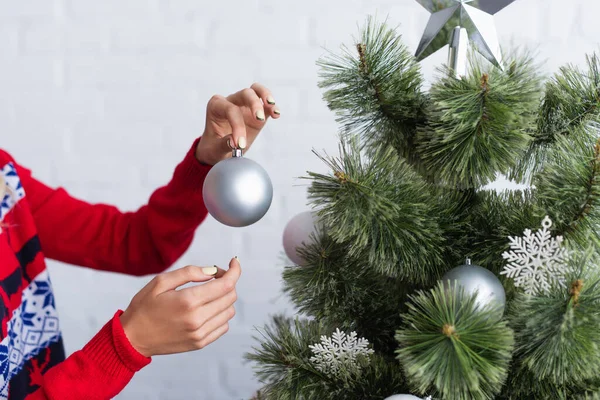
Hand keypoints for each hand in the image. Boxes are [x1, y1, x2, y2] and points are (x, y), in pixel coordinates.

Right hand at [119, 258, 240, 356]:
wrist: (132, 338)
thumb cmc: (143, 307)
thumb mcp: (160, 282)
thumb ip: (189, 273)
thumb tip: (212, 271)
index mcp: (188, 301)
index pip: (226, 285)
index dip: (235, 271)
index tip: (234, 262)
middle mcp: (197, 319)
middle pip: (230, 296)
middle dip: (227, 282)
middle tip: (214, 277)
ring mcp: (200, 333)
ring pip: (229, 311)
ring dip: (224, 299)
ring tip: (208, 294)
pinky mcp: (200, 343)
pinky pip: (223, 326)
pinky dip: (220, 314)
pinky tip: (207, 309)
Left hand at [195, 83, 280, 165]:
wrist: (218, 151)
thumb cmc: (213, 148)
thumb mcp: (214, 149)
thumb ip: (223, 144)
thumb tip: (234, 141)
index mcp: (216, 106)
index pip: (230, 110)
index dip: (238, 126)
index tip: (240, 145)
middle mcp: (230, 101)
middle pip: (245, 94)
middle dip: (254, 104)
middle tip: (259, 119)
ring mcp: (244, 105)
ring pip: (256, 91)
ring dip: (265, 96)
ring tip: (271, 106)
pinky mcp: (256, 113)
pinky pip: (266, 106)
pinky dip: (272, 108)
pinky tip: (276, 114)